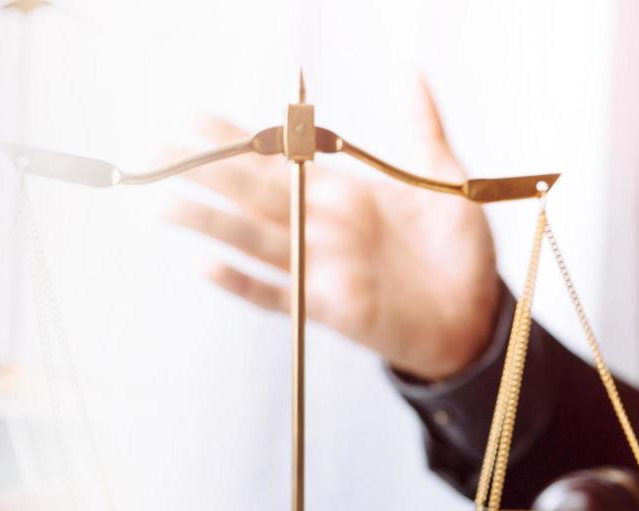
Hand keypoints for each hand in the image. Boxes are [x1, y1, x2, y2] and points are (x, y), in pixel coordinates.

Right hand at [171, 76, 503, 378]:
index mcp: (344, 193)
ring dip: (212, 224)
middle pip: (255, 194)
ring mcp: (323, 267)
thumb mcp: (443, 177)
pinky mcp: (332, 308)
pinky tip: (209, 269)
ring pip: (255, 240)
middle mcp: (323, 227)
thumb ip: (420, 126)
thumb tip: (409, 71)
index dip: (240, 139)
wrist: (476, 311)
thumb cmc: (457, 248)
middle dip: (209, 171)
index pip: (281, 160)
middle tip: (161, 151)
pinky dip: (244, 285)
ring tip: (168, 205)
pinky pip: (279, 296)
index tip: (197, 117)